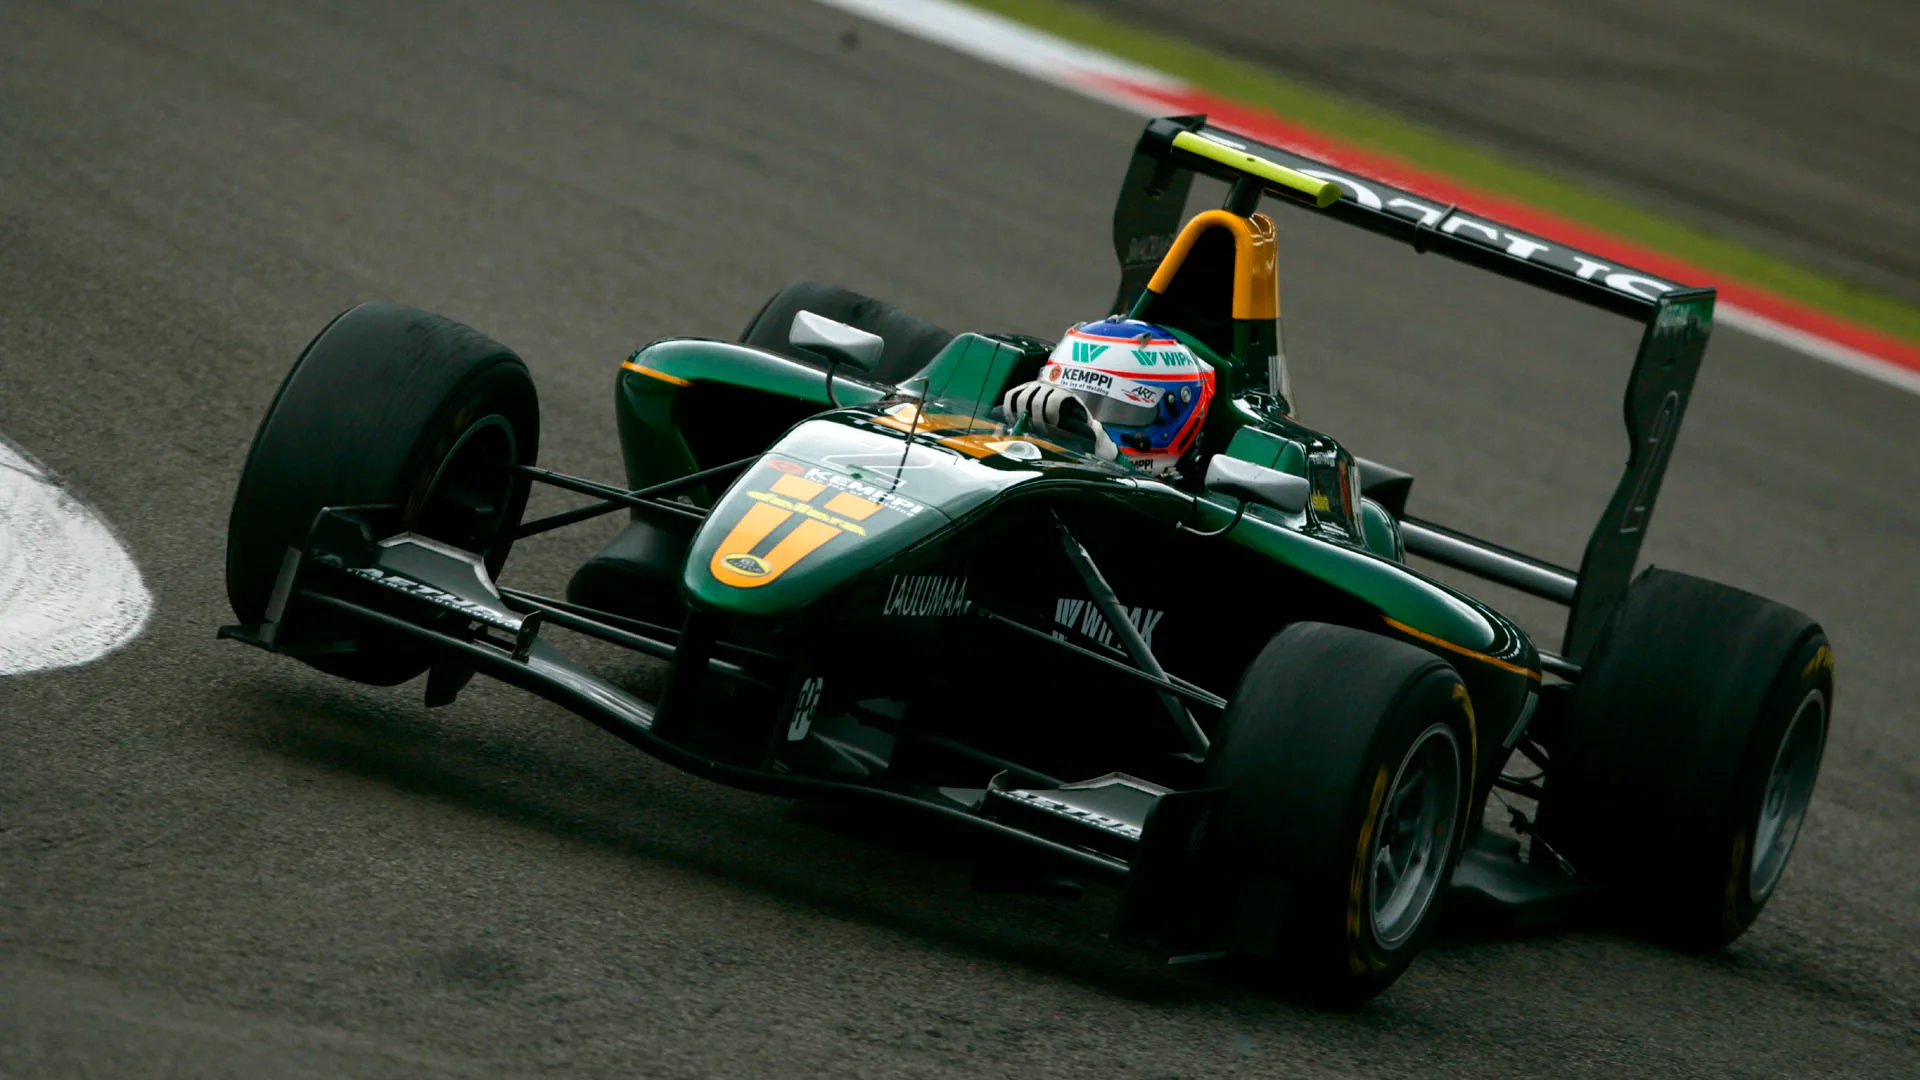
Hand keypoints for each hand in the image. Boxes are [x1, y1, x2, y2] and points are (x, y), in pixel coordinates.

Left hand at [1001, 382, 1118, 460]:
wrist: (1083, 428)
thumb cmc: (1056, 428)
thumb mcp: (1037, 424)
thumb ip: (1022, 424)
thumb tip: (1002, 433)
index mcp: (1028, 390)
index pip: (1011, 395)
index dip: (1009, 411)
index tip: (1014, 426)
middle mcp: (1039, 385)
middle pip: (1022, 398)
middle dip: (1025, 418)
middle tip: (1032, 432)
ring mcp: (1053, 387)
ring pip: (1037, 401)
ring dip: (1039, 420)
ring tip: (1044, 431)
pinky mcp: (1066, 392)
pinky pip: (1053, 402)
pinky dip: (1051, 415)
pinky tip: (1054, 423)